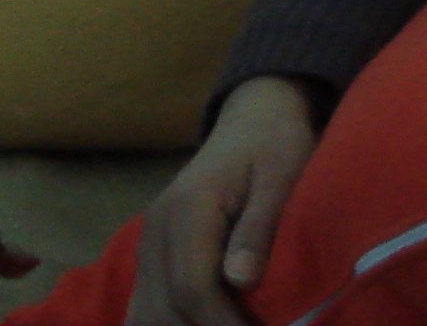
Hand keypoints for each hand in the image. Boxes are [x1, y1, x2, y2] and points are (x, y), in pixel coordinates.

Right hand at [127, 74, 317, 325]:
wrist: (253, 121)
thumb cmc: (275, 145)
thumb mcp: (282, 175)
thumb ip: (259, 226)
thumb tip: (241, 280)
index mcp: (187, 208)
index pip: (192, 287)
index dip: (223, 325)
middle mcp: (156, 230)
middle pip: (164, 310)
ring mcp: (148, 246)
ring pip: (145, 317)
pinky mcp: (151, 258)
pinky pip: (143, 309)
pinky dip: (165, 325)